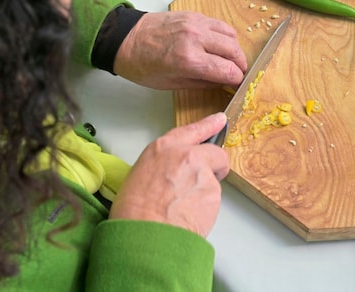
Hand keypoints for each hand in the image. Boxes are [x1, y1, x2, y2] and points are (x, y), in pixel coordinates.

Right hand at [109, 112, 229, 236]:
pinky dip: (204, 210)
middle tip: (203, 184)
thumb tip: (170, 177)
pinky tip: (188, 219)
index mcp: (163, 149)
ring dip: (204, 194)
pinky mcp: (214, 193)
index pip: (191, 131)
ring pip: (212, 182)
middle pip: (215, 154)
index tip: (219, 120)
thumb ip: (162, 168)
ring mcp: (202, 174)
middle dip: (215, 167)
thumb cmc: (134, 211)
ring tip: (182, 210)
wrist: (146, 235)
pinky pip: (213, 200)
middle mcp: (186, 156)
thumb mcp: (139, 176)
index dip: (208, 125)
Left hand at [113, 11, 247, 89]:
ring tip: (230, 60)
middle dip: (240, 65)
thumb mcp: (171, 84)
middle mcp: (196, 38)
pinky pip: (219, 25)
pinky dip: (225, 36)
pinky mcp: (194, 15)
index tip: (237, 84)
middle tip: (238, 73)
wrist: (124, 39)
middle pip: (233, 51)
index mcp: (188, 60)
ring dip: (234, 49)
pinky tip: (220, 46)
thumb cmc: (143, 66)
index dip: (236, 79)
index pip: (227, 70)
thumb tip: (222, 82)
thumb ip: (202, 82)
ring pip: (230, 35)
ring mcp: (196, 24)